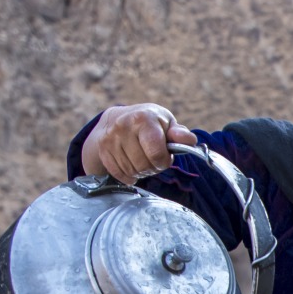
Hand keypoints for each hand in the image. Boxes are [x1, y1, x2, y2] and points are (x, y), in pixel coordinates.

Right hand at [81, 103, 196, 184]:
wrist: (116, 118)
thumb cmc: (148, 122)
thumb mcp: (166, 123)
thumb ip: (179, 134)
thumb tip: (190, 140)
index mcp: (144, 118)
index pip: (157, 154)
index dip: (164, 161)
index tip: (165, 157)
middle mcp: (124, 126)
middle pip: (144, 166)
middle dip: (153, 167)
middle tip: (153, 159)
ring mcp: (110, 139)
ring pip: (132, 172)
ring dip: (141, 171)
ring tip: (142, 159)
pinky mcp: (103, 150)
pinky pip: (119, 174)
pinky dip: (129, 175)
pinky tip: (131, 164)